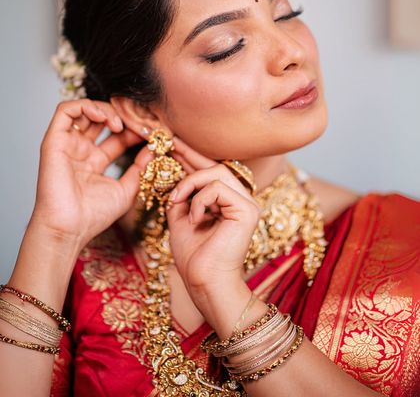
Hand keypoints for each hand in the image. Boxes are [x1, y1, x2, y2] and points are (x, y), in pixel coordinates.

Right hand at [31, 99, 153, 248]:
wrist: (69, 229)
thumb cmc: (94, 216)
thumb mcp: (127, 190)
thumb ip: (140, 168)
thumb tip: (155, 149)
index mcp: (95, 161)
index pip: (118, 136)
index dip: (134, 130)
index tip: (151, 132)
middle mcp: (80, 150)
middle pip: (102, 120)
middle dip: (122, 116)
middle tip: (137, 122)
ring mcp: (67, 145)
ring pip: (84, 110)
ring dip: (105, 109)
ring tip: (119, 123)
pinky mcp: (54, 141)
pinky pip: (66, 111)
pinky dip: (85, 106)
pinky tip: (103, 117)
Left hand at [166, 139, 260, 296]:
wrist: (204, 281)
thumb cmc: (194, 256)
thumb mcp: (180, 218)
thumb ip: (182, 197)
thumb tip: (175, 175)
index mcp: (228, 202)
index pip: (211, 172)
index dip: (192, 157)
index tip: (173, 144)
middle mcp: (241, 199)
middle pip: (216, 166)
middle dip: (190, 154)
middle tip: (169, 144)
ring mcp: (248, 203)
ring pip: (217, 173)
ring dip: (190, 184)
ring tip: (176, 201)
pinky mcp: (248, 210)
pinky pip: (217, 188)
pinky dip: (199, 201)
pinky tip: (193, 219)